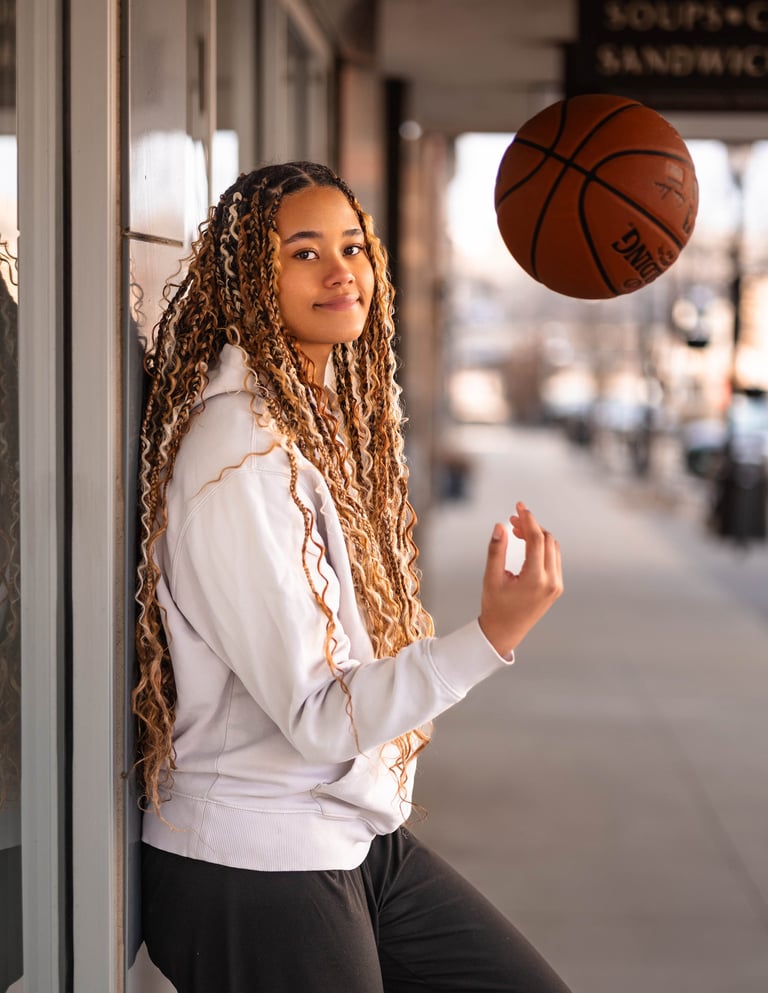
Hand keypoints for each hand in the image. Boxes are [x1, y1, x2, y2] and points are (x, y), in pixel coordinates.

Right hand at [478, 501, 562, 656]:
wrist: (505, 632)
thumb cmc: (494, 605)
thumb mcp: (491, 577)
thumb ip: (496, 550)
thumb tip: (499, 525)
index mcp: (535, 579)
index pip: (536, 539)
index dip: (528, 519)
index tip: (518, 506)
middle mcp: (551, 581)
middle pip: (547, 540)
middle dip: (531, 526)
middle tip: (511, 519)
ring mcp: (556, 585)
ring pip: (552, 548)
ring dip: (537, 535)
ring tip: (516, 530)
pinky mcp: (557, 587)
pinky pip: (553, 558)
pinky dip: (542, 547)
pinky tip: (526, 543)